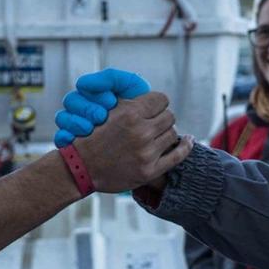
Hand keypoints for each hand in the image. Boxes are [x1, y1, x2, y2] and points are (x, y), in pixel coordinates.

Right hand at [54, 68, 150, 146]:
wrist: (146, 136)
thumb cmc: (139, 108)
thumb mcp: (130, 86)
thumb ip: (111, 77)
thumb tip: (82, 84)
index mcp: (95, 92)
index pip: (83, 87)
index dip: (96, 95)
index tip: (112, 102)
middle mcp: (83, 107)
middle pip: (70, 101)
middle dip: (87, 108)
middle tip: (102, 116)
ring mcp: (76, 125)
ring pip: (62, 118)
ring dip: (75, 122)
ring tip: (90, 129)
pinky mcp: (72, 144)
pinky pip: (59, 137)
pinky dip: (64, 137)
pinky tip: (73, 140)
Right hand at [72, 91, 192, 191]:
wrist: (80, 167)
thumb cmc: (92, 137)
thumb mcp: (108, 111)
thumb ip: (131, 103)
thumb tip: (153, 97)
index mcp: (130, 114)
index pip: (161, 99)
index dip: (157, 102)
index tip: (153, 107)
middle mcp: (141, 132)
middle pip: (169, 116)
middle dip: (162, 117)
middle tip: (154, 122)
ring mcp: (147, 153)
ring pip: (173, 134)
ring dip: (166, 132)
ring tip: (157, 135)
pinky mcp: (150, 171)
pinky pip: (178, 155)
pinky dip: (186, 146)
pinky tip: (188, 141)